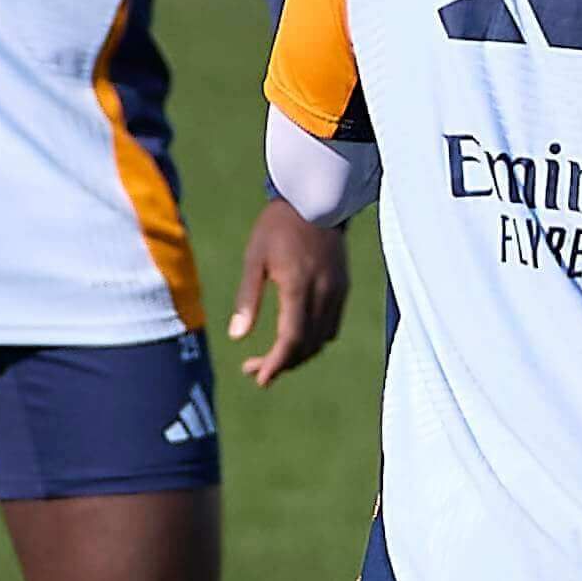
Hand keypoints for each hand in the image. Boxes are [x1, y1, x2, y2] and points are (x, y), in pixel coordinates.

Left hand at [230, 198, 349, 384]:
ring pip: (322, 339)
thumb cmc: (277, 227)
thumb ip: (249, 299)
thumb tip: (238, 337)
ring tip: (272, 358)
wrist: (316, 203)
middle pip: (308, 345)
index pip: (292, 338)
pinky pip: (331, 326)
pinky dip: (313, 340)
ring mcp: (337, 292)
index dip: (277, 363)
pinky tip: (295, 337)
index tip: (260, 377)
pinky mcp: (343, 289)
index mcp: (298, 287)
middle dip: (283, 363)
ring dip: (299, 354)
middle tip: (254, 370)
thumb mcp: (254, 259)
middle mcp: (323, 294)